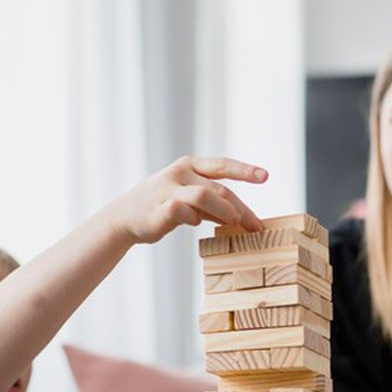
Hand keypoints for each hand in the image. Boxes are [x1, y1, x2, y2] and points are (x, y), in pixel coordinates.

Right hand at [120, 156, 266, 244]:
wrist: (126, 216)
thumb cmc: (164, 205)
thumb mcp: (191, 198)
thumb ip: (214, 203)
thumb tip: (243, 216)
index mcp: (190, 165)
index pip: (222, 165)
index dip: (245, 170)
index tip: (266, 176)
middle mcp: (179, 173)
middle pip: (219, 188)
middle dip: (240, 207)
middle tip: (256, 225)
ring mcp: (167, 189)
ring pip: (203, 196)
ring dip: (222, 210)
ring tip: (234, 222)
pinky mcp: (158, 208)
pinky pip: (181, 211)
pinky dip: (192, 218)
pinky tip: (193, 223)